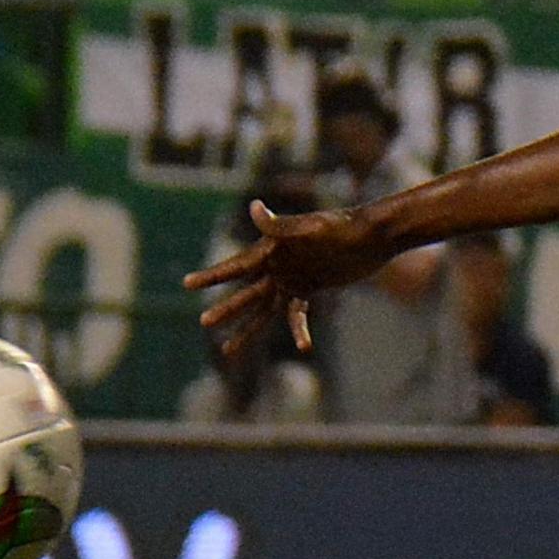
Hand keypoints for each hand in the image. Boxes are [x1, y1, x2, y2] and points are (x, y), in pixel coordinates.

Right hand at [183, 200, 395, 357]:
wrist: (372, 236)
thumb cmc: (342, 227)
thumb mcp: (312, 227)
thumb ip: (282, 224)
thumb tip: (255, 207)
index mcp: (272, 248)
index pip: (237, 266)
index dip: (213, 276)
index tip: (186, 283)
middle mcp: (278, 265)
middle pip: (247, 292)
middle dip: (227, 308)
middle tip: (204, 322)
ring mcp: (292, 278)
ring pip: (264, 309)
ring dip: (248, 328)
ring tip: (228, 350)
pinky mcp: (309, 288)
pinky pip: (297, 314)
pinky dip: (299, 330)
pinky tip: (304, 347)